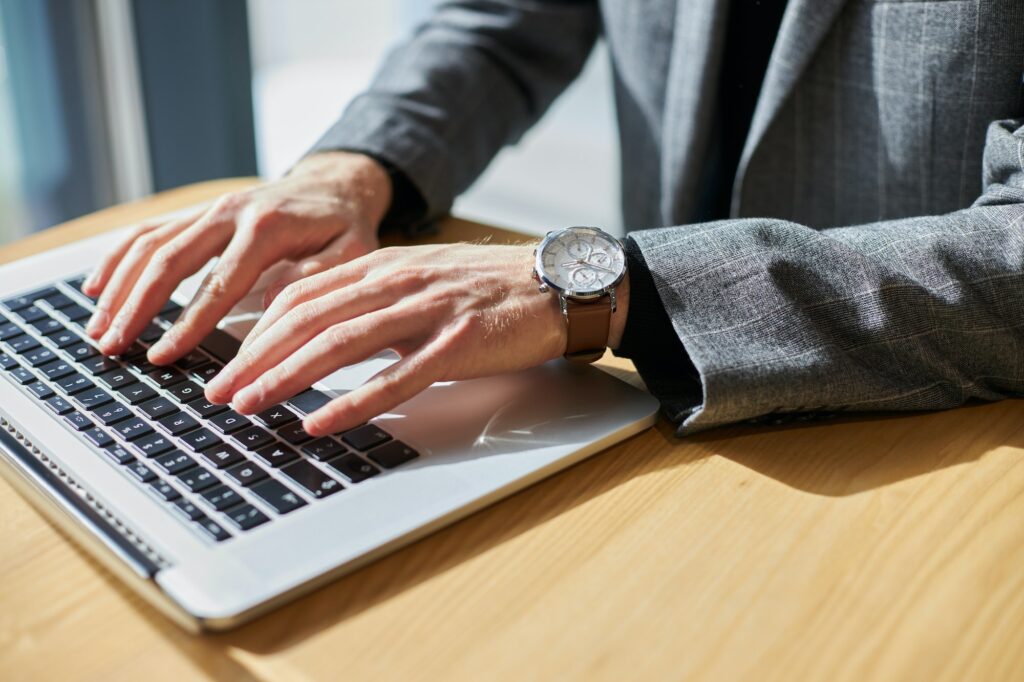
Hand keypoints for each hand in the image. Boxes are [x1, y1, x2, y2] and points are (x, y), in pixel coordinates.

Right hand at [81, 151, 392, 363]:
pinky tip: (97, 289)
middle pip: (169, 260)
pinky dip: (118, 258)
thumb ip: (317, 277)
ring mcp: (209, 208)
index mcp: (266, 228)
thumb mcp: (352, 252)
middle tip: (111, 348)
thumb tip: (270, 305)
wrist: (336, 185)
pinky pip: (149, 232)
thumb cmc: (346, 227)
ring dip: (118, 287)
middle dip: (136, 307)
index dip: (187, 323)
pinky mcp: (199, 212)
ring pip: (149, 244)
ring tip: (97, 330)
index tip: (162, 356)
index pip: (218, 284)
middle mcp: (229, 211)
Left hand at [204, 243, 628, 436]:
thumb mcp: (421, 279)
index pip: (301, 294)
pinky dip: (352, 403)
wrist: (557, 282)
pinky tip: (321, 423)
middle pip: (308, 318)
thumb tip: (322, 332)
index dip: (256, 331)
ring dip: (287, 378)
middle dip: (255, 358)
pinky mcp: (457, 344)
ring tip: (251, 406)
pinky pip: (396, 379)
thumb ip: (373, 299)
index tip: (228, 363)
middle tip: (220, 394)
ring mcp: (428, 312)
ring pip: (340, 344)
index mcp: (383, 266)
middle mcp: (397, 282)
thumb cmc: (487, 288)